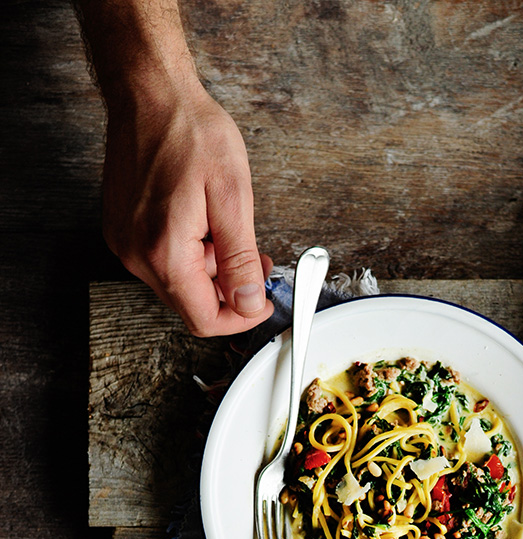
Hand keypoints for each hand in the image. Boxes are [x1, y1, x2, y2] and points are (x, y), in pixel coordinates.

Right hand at [102, 78, 273, 336]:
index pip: (204, 319)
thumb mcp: (232, 199)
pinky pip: (161, 260)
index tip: (261, 303)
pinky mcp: (121, 230)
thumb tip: (249, 303)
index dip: (240, 319)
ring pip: (178, 282)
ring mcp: (124, 243)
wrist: (150, 94)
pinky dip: (189, 253)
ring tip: (230, 230)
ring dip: (210, 269)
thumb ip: (239, 261)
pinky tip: (203, 223)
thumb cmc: (190, 133)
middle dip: (229, 290)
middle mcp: (136, 255)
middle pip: (190, 303)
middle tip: (257, 260)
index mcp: (164, 253)